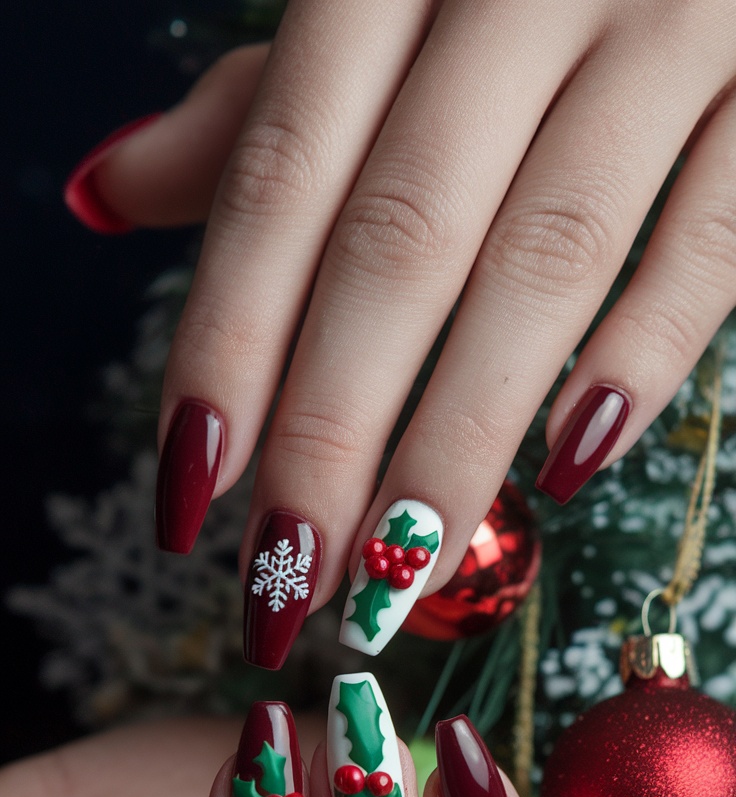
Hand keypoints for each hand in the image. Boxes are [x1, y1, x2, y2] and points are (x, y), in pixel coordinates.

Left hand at [66, 1, 735, 660]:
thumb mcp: (374, 4)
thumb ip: (257, 107)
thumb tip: (109, 191)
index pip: (281, 177)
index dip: (228, 345)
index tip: (192, 494)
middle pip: (402, 242)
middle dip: (332, 432)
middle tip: (290, 579)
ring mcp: (667, 24)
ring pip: (545, 263)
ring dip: (459, 438)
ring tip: (396, 568)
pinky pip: (711, 244)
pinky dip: (642, 358)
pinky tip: (570, 468)